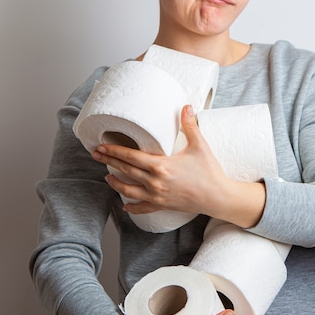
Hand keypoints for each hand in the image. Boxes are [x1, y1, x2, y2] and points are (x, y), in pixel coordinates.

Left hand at [92, 105, 265, 227]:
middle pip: (125, 170)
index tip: (101, 146)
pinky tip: (125, 206)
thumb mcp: (200, 146)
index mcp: (161, 165)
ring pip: (128, 190)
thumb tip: (185, 106)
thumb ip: (189, 125)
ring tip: (107, 177)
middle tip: (95, 155)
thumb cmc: (210, 172)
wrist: (219, 197)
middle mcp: (155, 182)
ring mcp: (157, 196)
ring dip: (115, 183)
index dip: (114, 151)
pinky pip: (142, 208)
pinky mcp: (162, 206)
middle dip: (109, 162)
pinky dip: (132, 207)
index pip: (131, 156)